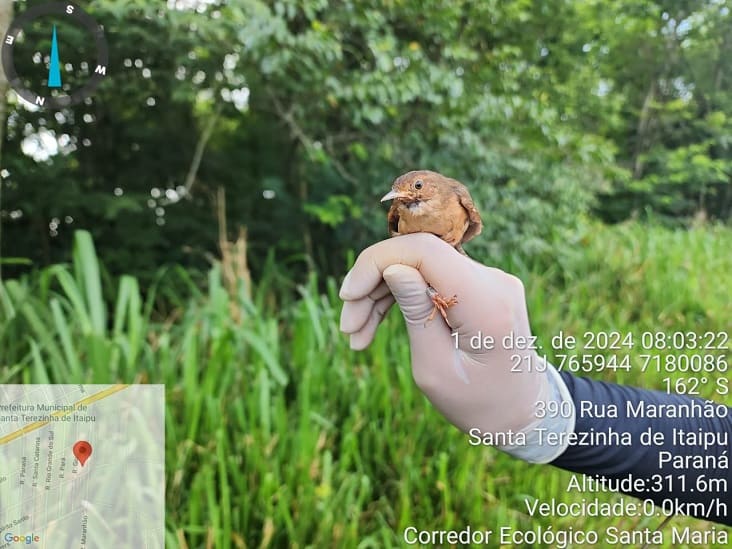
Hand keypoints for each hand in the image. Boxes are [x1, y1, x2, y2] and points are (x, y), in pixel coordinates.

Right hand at [340, 234, 567, 453]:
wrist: (525, 414)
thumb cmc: (480, 405)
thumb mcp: (436, 370)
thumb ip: (416, 314)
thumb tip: (393, 267)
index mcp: (486, 304)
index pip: (425, 251)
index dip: (378, 262)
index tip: (348, 295)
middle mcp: (493, 281)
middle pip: (418, 257)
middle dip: (373, 285)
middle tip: (348, 328)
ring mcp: (489, 280)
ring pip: (420, 267)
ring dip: (382, 294)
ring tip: (356, 335)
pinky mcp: (481, 287)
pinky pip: (432, 279)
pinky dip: (403, 298)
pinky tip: (375, 323)